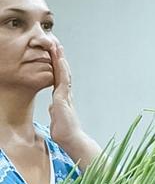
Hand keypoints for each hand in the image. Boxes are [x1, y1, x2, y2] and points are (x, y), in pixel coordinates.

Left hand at [46, 40, 99, 166]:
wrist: (72, 139)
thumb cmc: (65, 132)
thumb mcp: (56, 118)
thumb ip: (55, 110)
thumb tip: (53, 106)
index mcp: (62, 98)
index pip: (58, 79)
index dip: (56, 67)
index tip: (55, 55)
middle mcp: (65, 94)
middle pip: (62, 72)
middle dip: (59, 58)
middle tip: (56, 44)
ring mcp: (65, 95)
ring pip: (63, 73)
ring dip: (60, 59)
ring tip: (57, 46)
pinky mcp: (64, 98)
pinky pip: (62, 79)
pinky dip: (61, 68)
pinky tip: (59, 59)